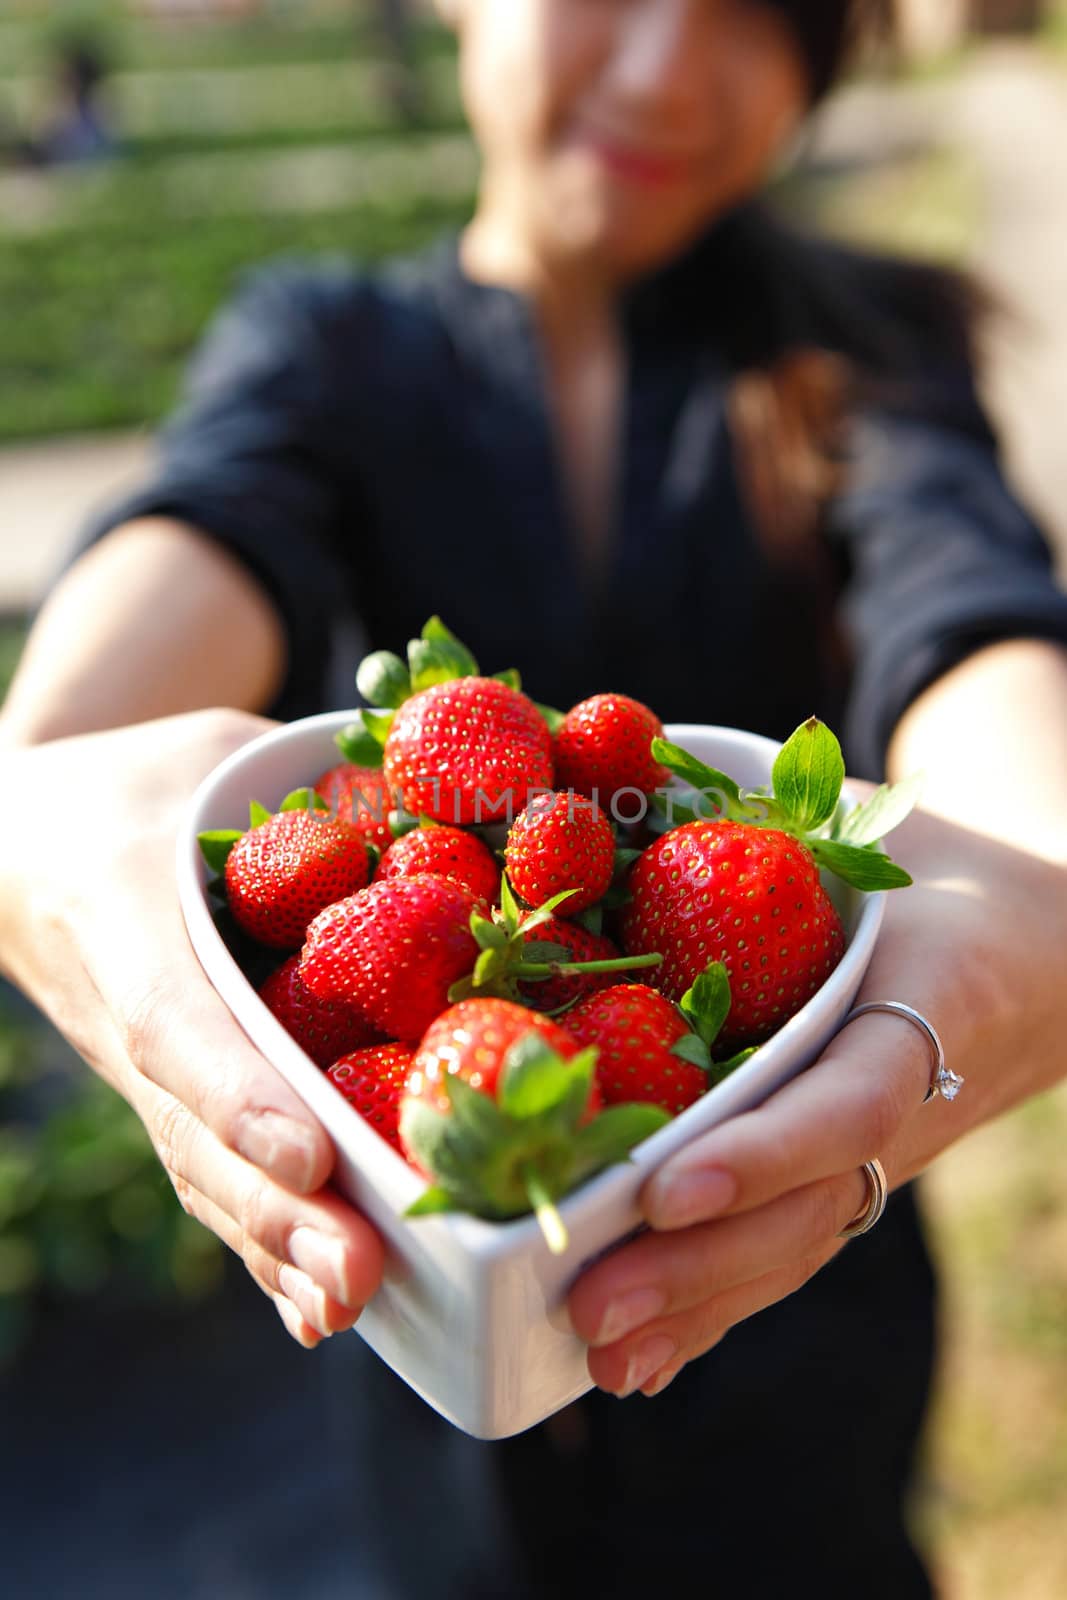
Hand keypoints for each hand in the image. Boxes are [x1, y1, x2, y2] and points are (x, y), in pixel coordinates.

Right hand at [0, 710, 385, 1346]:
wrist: (31, 840)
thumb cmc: (139, 783)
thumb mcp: (211, 750)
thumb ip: (320, 781)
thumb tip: (485, 790)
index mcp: (121, 915)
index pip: (174, 1021)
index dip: (237, 1096)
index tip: (309, 1159)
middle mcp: (125, 1012)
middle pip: (196, 1133)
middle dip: (279, 1211)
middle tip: (360, 1277)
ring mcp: (143, 1071)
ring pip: (206, 1172)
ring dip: (279, 1248)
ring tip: (353, 1308)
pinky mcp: (171, 1096)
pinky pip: (216, 1175)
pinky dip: (267, 1243)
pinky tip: (328, 1309)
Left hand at [566, 800, 1066, 1396]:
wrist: (1042, 944)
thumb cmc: (937, 870)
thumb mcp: (873, 824)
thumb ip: (766, 807)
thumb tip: (611, 749)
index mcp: (926, 1013)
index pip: (850, 1100)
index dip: (766, 1150)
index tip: (669, 1185)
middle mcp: (905, 1106)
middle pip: (806, 1210)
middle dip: (699, 1264)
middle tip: (589, 1305)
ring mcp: (881, 1157)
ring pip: (791, 1248)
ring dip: (695, 1306)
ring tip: (595, 1356)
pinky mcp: (852, 1177)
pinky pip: (787, 1249)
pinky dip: (719, 1308)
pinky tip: (643, 1362)